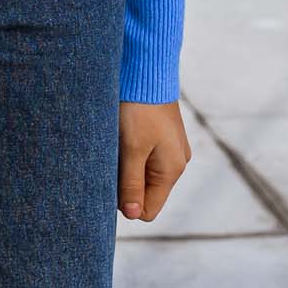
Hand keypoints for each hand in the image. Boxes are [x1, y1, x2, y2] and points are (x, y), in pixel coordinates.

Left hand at [119, 101, 190, 222]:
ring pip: (143, 175)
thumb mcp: (131, 149)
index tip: (111, 182)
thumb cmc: (139, 109)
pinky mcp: (164, 139)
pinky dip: (131, 154)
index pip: (147, 210)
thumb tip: (133, 215)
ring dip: (127, 168)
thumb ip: (132, 184)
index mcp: (172, 171)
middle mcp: (176, 164)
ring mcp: (171, 151)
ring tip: (118, 144)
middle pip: (145, 193)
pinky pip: (145, 159)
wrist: (148, 71)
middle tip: (111, 160)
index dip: (126, 203)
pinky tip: (124, 136)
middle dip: (125, 184)